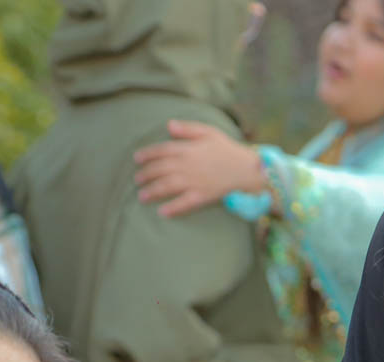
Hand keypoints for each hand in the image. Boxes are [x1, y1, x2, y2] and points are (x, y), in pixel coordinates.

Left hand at [134, 120, 265, 218]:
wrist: (246, 168)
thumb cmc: (227, 149)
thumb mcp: (209, 132)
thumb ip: (188, 128)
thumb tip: (169, 125)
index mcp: (187, 148)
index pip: (161, 151)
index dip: (146, 155)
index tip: (136, 159)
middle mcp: (187, 165)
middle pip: (160, 170)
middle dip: (145, 175)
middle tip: (137, 180)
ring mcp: (194, 181)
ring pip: (167, 186)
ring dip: (152, 192)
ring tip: (141, 196)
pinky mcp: (202, 196)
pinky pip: (184, 203)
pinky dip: (172, 209)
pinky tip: (162, 213)